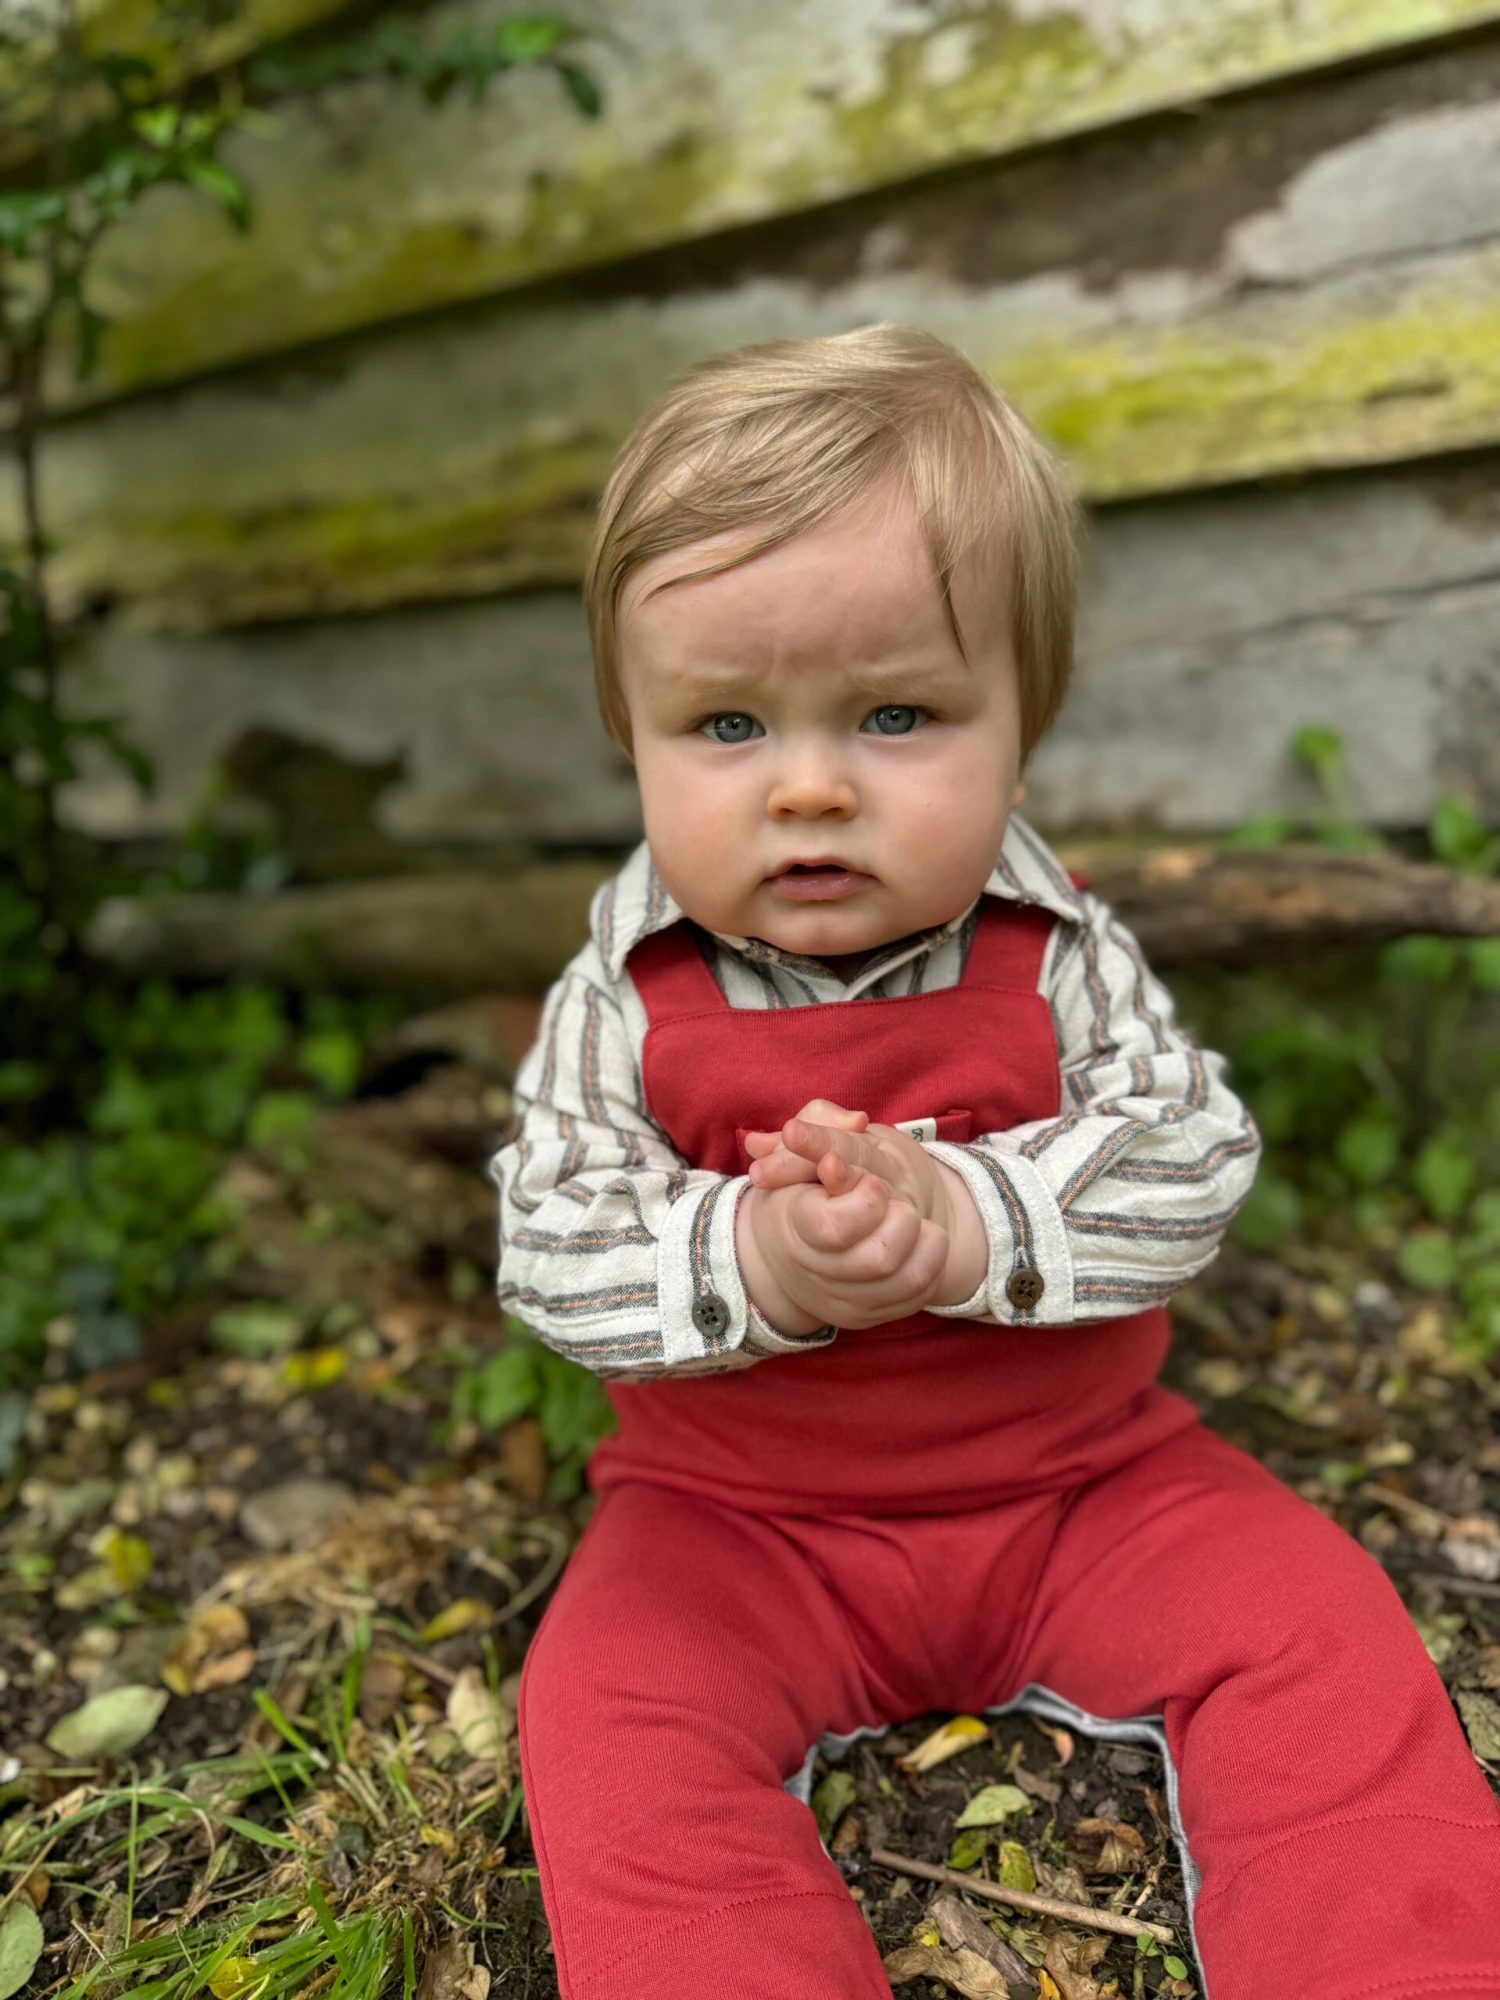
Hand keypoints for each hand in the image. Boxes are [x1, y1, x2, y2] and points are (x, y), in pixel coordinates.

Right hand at [736, 1100, 987, 1328]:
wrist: (791, 1248)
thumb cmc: (799, 1187)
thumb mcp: (797, 1146)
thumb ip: (823, 1122)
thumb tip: (856, 1121)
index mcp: (793, 1224)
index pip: (834, 1226)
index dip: (865, 1200)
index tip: (873, 1182)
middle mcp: (815, 1271)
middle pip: (879, 1258)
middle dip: (902, 1220)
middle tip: (897, 1202)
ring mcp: (842, 1299)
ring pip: (906, 1280)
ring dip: (924, 1241)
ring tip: (914, 1218)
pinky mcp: (867, 1314)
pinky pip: (916, 1297)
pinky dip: (930, 1263)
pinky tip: (922, 1241)